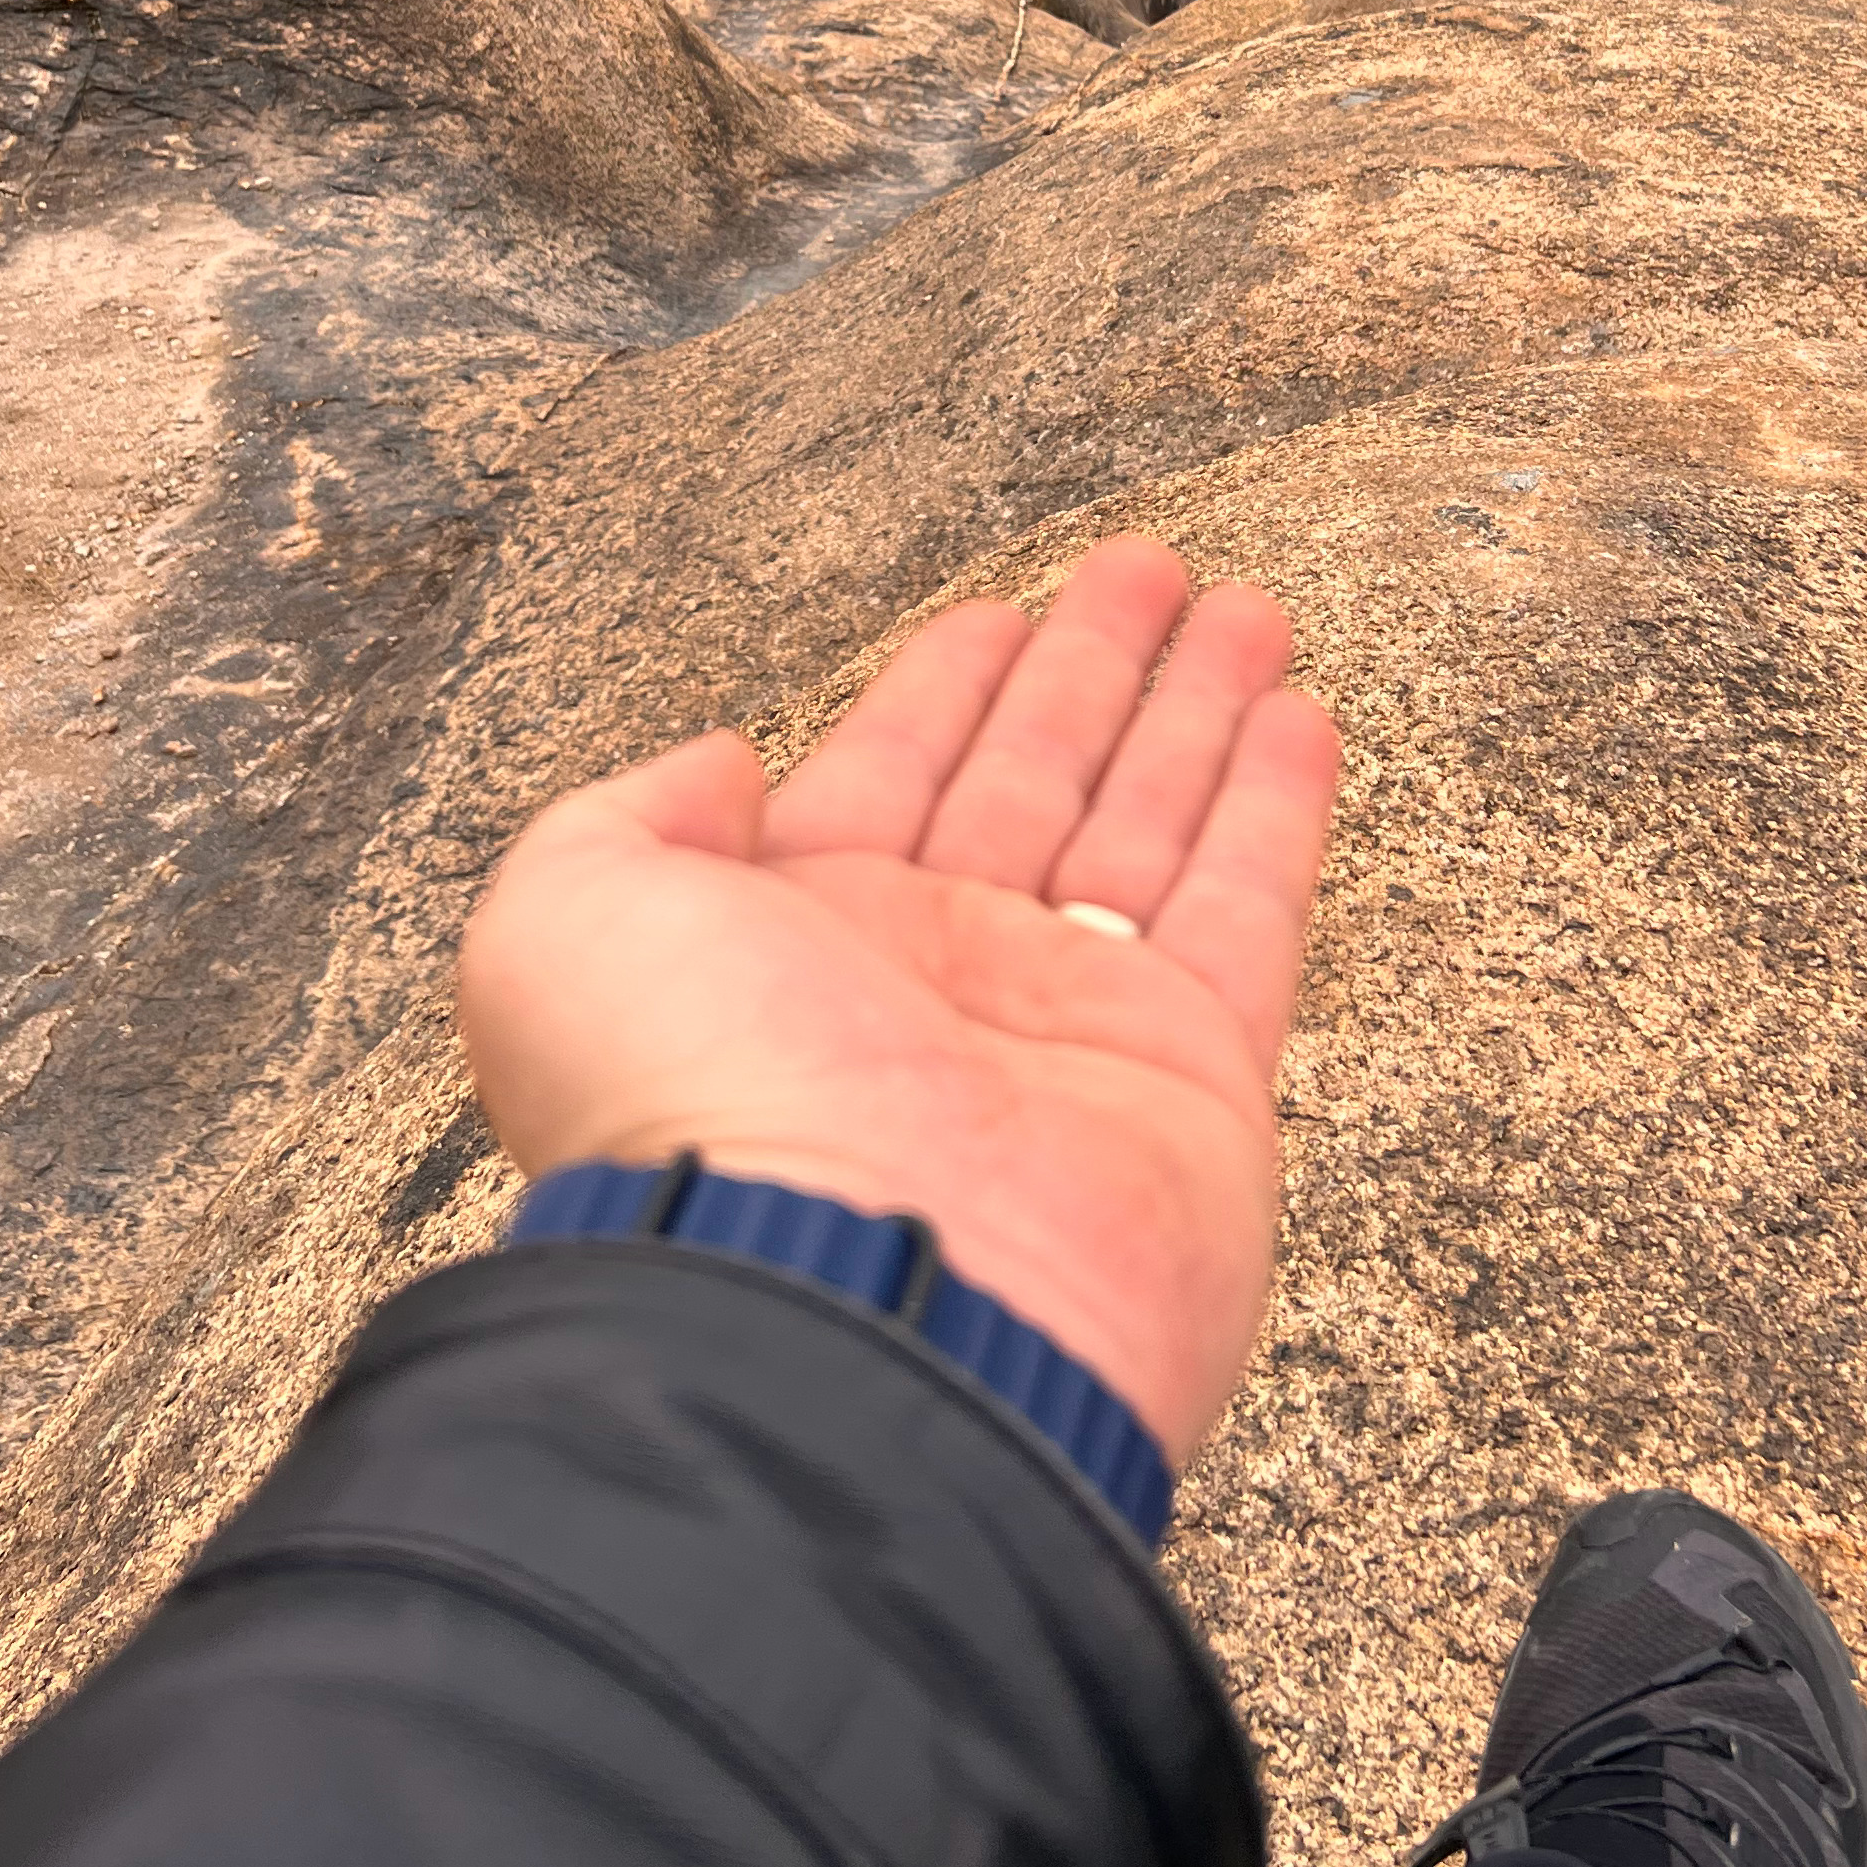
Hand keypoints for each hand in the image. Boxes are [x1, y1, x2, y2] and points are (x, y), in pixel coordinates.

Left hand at [455, 538, 1338, 1461]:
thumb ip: (629, 819)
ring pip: (1150, 824)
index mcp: (797, 946)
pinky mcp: (1194, 1078)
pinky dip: (1276, 813)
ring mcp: (1074, 1031)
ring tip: (1246, 605)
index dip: (946, 686)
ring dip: (1199, 710)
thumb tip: (722, 766)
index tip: (1003, 609)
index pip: (891, 772)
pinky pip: (1246, 911)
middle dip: (1091, 669)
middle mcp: (939, 984)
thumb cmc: (695, 1109)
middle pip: (1034, 780)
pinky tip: (1299, 718)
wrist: (850, 1300)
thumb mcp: (566, 921)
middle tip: (1151, 566)